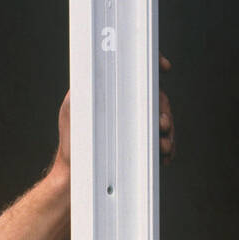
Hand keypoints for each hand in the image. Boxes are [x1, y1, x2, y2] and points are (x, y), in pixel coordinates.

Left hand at [48, 53, 175, 180]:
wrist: (76, 175)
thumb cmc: (70, 142)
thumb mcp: (71, 110)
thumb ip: (81, 89)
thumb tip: (92, 71)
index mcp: (113, 91)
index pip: (136, 71)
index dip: (153, 64)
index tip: (163, 67)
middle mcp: (127, 106)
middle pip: (156, 98)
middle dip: (164, 110)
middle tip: (162, 124)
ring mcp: (136, 125)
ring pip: (163, 121)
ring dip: (168, 133)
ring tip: (163, 145)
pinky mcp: (141, 145)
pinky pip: (162, 142)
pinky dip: (167, 149)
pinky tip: (164, 156)